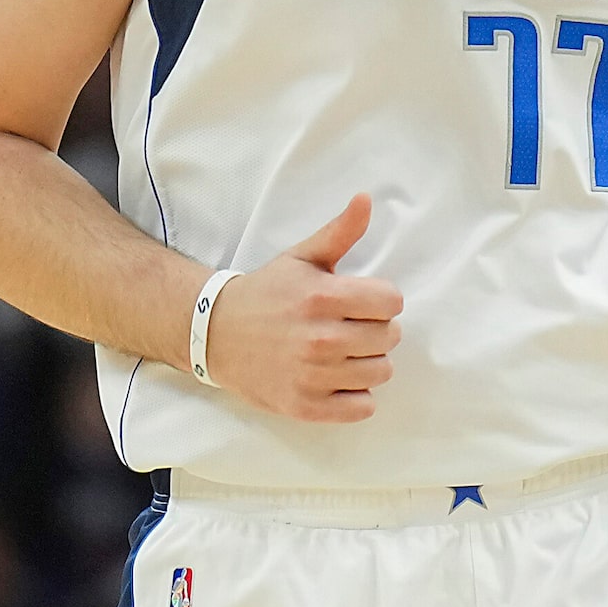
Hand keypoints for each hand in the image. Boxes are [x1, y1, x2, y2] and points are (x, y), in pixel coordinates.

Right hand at [199, 195, 402, 422]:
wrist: (215, 334)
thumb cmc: (267, 293)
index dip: (382, 300)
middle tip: (350, 327)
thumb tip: (366, 199)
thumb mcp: (301, 257)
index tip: (362, 302)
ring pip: (381, 372)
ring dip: (368, 363)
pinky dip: (356, 396)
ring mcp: (312, 376)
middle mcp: (321, 338)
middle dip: (376, 330)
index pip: (392, 302)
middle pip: (390, 338)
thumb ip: (339, 232)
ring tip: (343, 352)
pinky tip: (337, 379)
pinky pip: (362, 407)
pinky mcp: (305, 406)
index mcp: (323, 297)